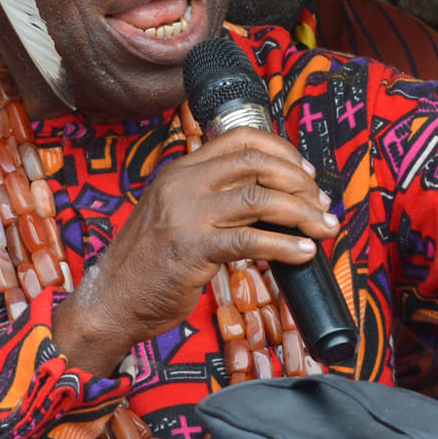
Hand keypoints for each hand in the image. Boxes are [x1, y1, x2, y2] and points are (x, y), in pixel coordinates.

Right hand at [53, 128, 337, 374]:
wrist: (113, 299)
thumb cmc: (150, 263)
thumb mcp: (177, 214)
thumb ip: (212, 198)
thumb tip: (269, 197)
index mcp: (181, 170)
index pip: (240, 138)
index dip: (282, 150)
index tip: (305, 173)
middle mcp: (183, 183)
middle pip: (256, 162)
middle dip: (299, 181)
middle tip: (321, 202)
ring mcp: (187, 213)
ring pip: (260, 198)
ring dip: (303, 212)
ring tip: (324, 227)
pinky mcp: (193, 247)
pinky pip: (251, 240)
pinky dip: (286, 245)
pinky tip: (304, 252)